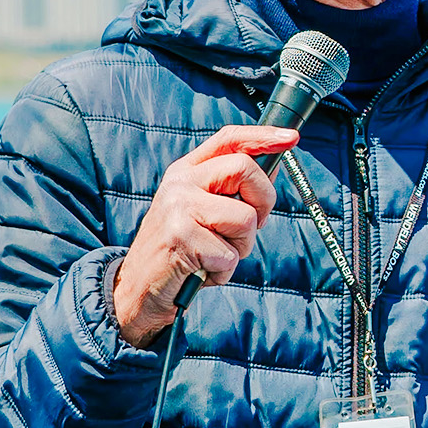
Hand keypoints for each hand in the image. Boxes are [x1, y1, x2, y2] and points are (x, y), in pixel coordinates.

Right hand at [112, 124, 297, 347]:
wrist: (137, 290)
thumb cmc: (179, 252)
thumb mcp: (202, 212)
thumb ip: (233, 190)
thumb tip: (273, 163)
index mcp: (186, 171)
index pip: (229, 139)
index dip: (263, 136)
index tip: (290, 137)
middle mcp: (180, 182)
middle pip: (245, 169)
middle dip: (263, 202)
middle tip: (248, 229)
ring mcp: (178, 207)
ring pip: (245, 217)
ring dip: (241, 246)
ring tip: (214, 255)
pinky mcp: (181, 237)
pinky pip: (230, 254)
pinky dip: (223, 271)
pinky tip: (201, 271)